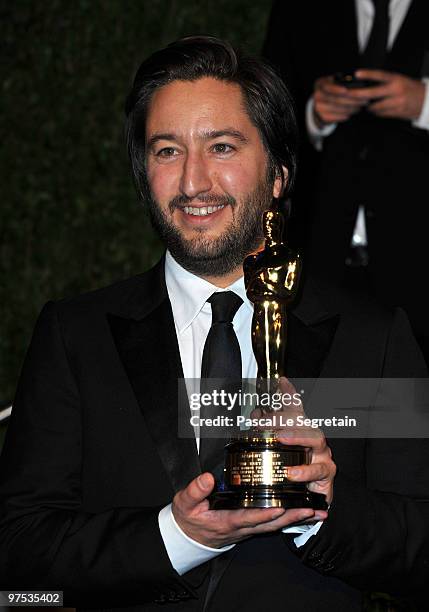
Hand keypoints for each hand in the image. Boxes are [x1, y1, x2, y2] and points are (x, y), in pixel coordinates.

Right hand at [172, 472, 327, 548]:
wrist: (188, 535)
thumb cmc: (188, 518)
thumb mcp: (185, 503)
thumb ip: (195, 490)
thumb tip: (207, 478)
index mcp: (226, 521)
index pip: (249, 517)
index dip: (265, 513)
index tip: (280, 507)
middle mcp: (241, 528)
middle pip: (270, 523)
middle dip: (292, 517)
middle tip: (311, 510)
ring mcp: (247, 528)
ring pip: (275, 525)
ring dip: (296, 519)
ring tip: (315, 512)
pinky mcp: (251, 525)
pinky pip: (273, 523)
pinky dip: (289, 519)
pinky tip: (302, 513)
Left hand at [274, 378, 336, 504]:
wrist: (308, 499)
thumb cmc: (294, 471)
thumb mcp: (276, 451)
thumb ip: (265, 431)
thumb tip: (256, 415)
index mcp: (302, 433)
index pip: (296, 410)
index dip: (290, 394)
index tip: (281, 382)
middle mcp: (314, 441)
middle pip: (305, 423)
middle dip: (286, 421)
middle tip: (265, 422)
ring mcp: (323, 456)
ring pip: (315, 439)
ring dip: (297, 438)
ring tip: (280, 439)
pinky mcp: (326, 474)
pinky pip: (318, 470)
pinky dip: (304, 471)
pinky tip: (291, 473)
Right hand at [313, 75, 369, 126]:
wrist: (321, 104)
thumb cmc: (332, 90)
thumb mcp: (334, 81)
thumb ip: (341, 81)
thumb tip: (356, 84)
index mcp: (320, 84)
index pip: (327, 87)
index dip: (337, 89)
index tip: (346, 90)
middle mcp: (317, 96)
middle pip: (335, 99)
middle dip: (352, 99)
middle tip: (364, 99)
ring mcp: (318, 108)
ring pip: (338, 108)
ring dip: (351, 108)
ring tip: (361, 105)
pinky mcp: (323, 117)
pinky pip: (337, 117)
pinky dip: (346, 114)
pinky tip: (353, 111)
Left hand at [351, 70, 424, 119]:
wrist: (425, 100)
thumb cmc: (411, 89)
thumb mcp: (399, 80)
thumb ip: (385, 82)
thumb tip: (368, 84)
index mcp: (396, 79)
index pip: (380, 75)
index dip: (367, 74)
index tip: (357, 73)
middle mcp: (396, 90)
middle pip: (373, 93)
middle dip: (359, 95)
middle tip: (350, 95)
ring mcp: (396, 102)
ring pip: (375, 107)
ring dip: (368, 107)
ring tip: (367, 105)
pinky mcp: (397, 112)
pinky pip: (381, 114)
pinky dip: (376, 113)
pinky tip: (377, 110)